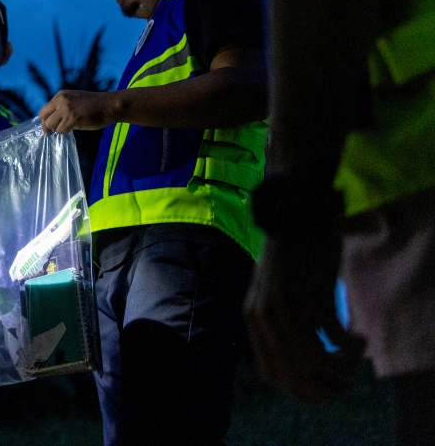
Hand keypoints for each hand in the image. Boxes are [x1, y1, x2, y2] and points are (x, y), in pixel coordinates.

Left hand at [39, 90, 119, 133]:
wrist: (109, 105)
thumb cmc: (94, 104)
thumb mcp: (74, 99)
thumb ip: (62, 106)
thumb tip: (52, 119)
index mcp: (61, 95)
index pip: (44, 109)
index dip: (44, 120)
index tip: (47, 128)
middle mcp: (61, 100)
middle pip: (44, 117)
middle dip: (48, 126)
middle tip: (51, 133)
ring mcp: (66, 109)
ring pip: (51, 124)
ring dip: (59, 129)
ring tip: (69, 127)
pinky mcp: (72, 118)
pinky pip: (61, 130)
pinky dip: (66, 132)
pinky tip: (75, 127)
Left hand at [245, 232, 364, 401]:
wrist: (297, 217)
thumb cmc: (288, 255)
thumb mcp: (268, 291)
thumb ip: (272, 321)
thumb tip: (292, 359)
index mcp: (252, 319)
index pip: (269, 374)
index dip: (297, 390)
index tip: (321, 393)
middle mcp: (265, 318)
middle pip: (293, 375)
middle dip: (324, 389)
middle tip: (346, 386)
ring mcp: (289, 310)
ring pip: (316, 365)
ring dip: (342, 371)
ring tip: (354, 362)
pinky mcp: (315, 299)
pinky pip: (337, 342)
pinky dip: (353, 348)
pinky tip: (359, 338)